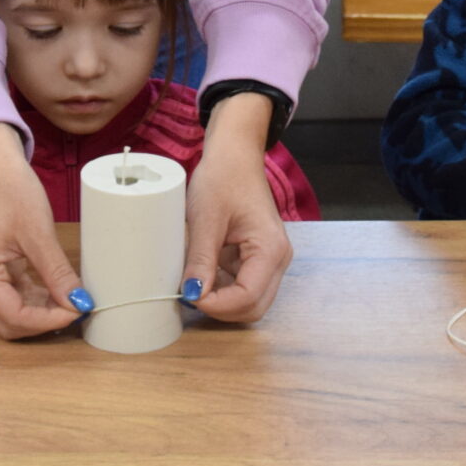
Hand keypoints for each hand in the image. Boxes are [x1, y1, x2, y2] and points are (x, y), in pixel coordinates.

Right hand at [0, 123, 83, 338]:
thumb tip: (79, 303)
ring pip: (8, 315)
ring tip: (69, 299)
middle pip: (9, 323)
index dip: (50, 320)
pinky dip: (32, 300)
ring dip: (39, 313)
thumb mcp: (39, 233)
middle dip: (44, 322)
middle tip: (77, 307)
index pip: (15, 317)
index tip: (79, 310)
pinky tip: (54, 291)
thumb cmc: (9, 189)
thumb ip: (57, 274)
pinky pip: (7, 298)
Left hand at [183, 93, 292, 322]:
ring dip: (220, 300)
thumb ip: (200, 260)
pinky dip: (220, 289)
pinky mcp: (257, 259)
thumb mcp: (206, 219)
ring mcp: (269, 261)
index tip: (187, 296)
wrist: (234, 156)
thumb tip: (191, 295)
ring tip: (193, 282)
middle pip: (253, 307)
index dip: (216, 305)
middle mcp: (277, 259)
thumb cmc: (223, 178)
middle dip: (220, 308)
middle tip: (188, 294)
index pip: (248, 298)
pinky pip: (241, 286)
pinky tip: (201, 274)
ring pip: (248, 301)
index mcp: (270, 248)